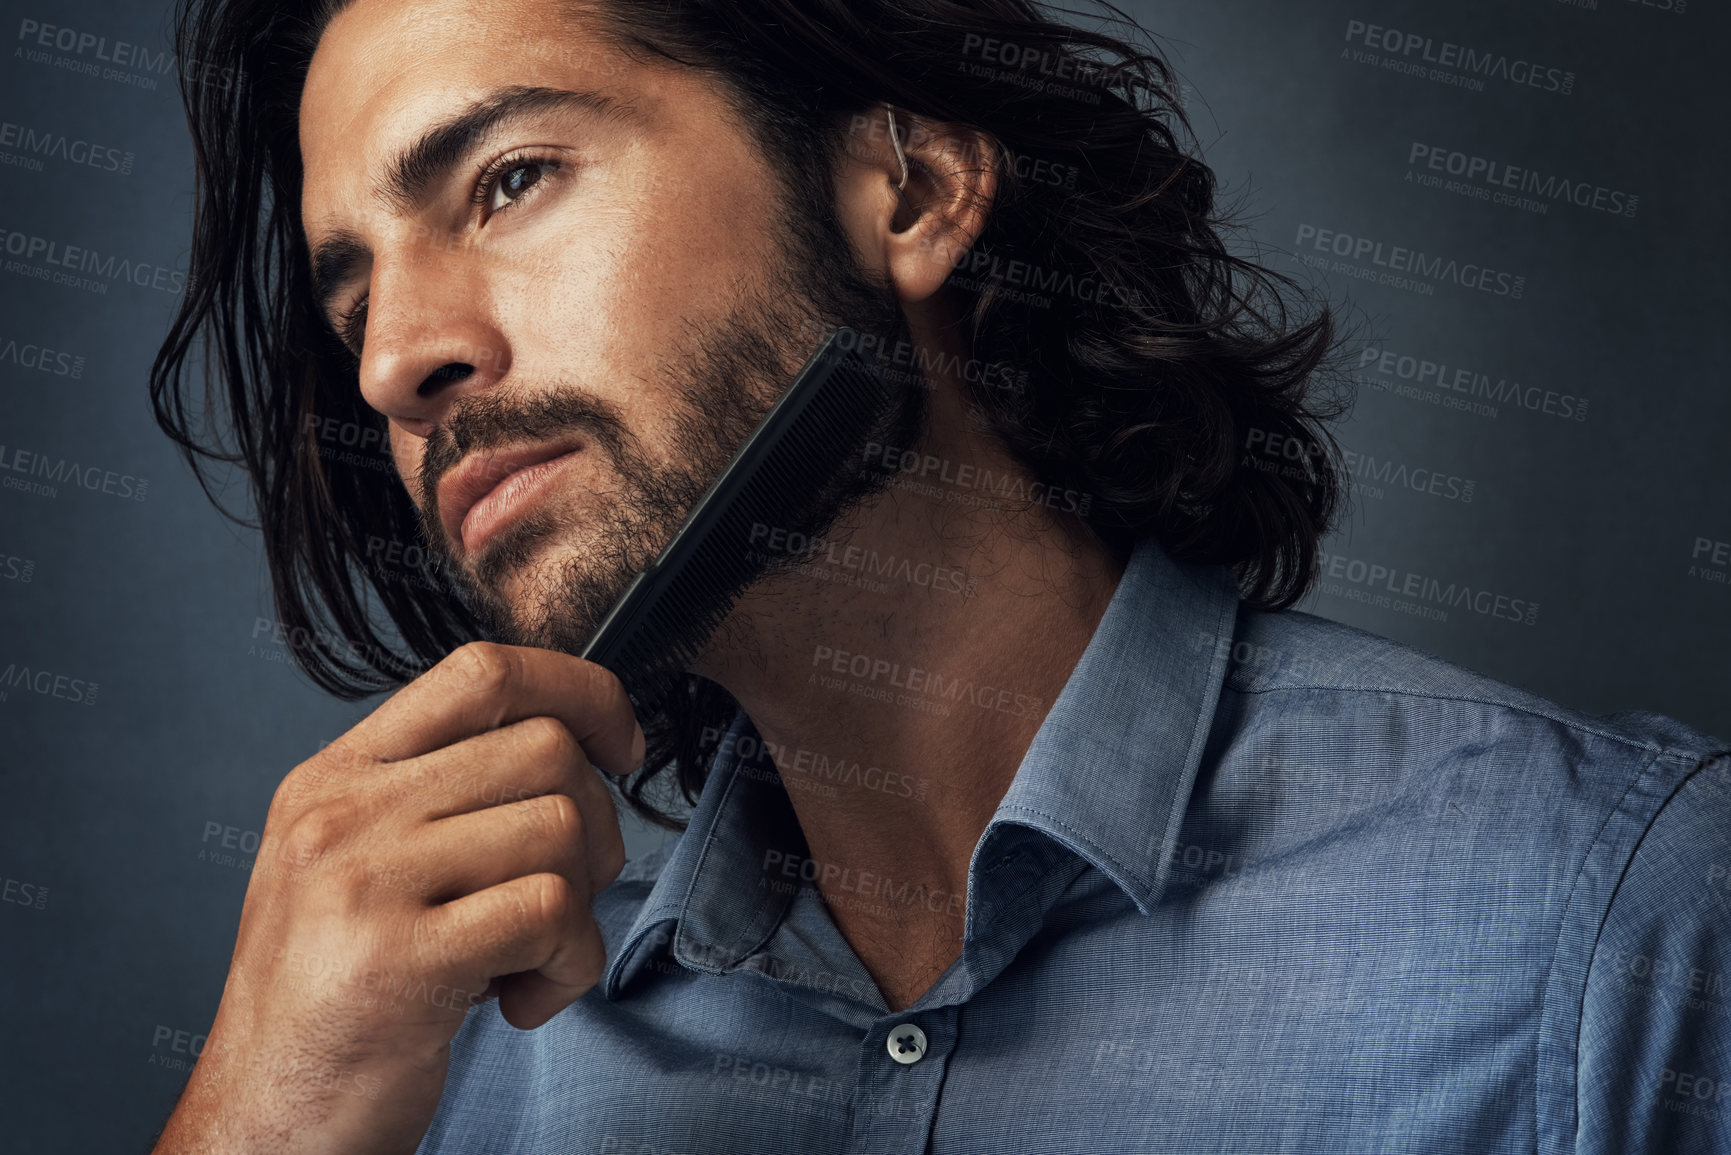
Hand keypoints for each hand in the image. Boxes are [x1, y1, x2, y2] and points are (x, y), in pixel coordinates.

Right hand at [152, 642, 642, 1154]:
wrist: (264, 1125)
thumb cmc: (340, 997)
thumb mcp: (362, 866)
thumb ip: (442, 794)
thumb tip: (577, 737)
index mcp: (335, 776)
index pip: (482, 670)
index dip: (580, 691)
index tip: (620, 747)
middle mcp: (341, 813)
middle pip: (544, 748)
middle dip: (595, 824)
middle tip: (562, 898)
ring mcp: (364, 883)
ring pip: (560, 827)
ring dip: (582, 907)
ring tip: (527, 962)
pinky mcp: (399, 962)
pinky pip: (553, 913)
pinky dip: (570, 965)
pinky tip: (520, 1003)